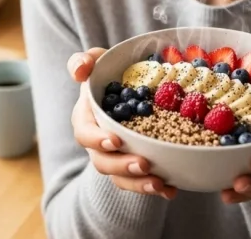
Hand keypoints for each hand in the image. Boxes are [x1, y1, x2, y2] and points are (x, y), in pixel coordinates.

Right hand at [69, 48, 177, 199]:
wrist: (131, 85)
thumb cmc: (111, 73)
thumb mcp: (98, 61)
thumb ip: (84, 62)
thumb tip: (80, 72)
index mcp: (86, 120)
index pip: (85, 134)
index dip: (97, 140)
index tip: (116, 141)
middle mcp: (98, 143)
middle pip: (103, 162)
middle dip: (122, 166)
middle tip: (144, 164)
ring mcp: (116, 157)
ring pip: (121, 178)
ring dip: (139, 184)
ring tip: (159, 183)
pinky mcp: (134, 165)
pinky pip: (141, 182)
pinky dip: (156, 188)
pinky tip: (171, 190)